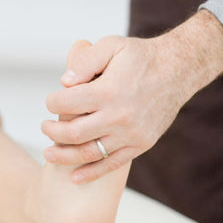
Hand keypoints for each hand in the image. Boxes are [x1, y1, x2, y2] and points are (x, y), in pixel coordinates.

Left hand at [42, 11, 222, 183]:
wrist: (178, 70)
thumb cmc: (140, 57)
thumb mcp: (111, 46)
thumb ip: (85, 61)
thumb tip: (64, 82)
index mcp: (108, 91)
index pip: (66, 104)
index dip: (52, 103)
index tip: (50, 102)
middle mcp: (119, 116)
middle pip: (73, 133)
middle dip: (52, 132)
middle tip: (44, 127)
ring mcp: (130, 134)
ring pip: (89, 153)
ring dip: (64, 156)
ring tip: (48, 153)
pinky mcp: (140, 144)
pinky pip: (112, 164)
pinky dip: (92, 173)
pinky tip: (75, 176)